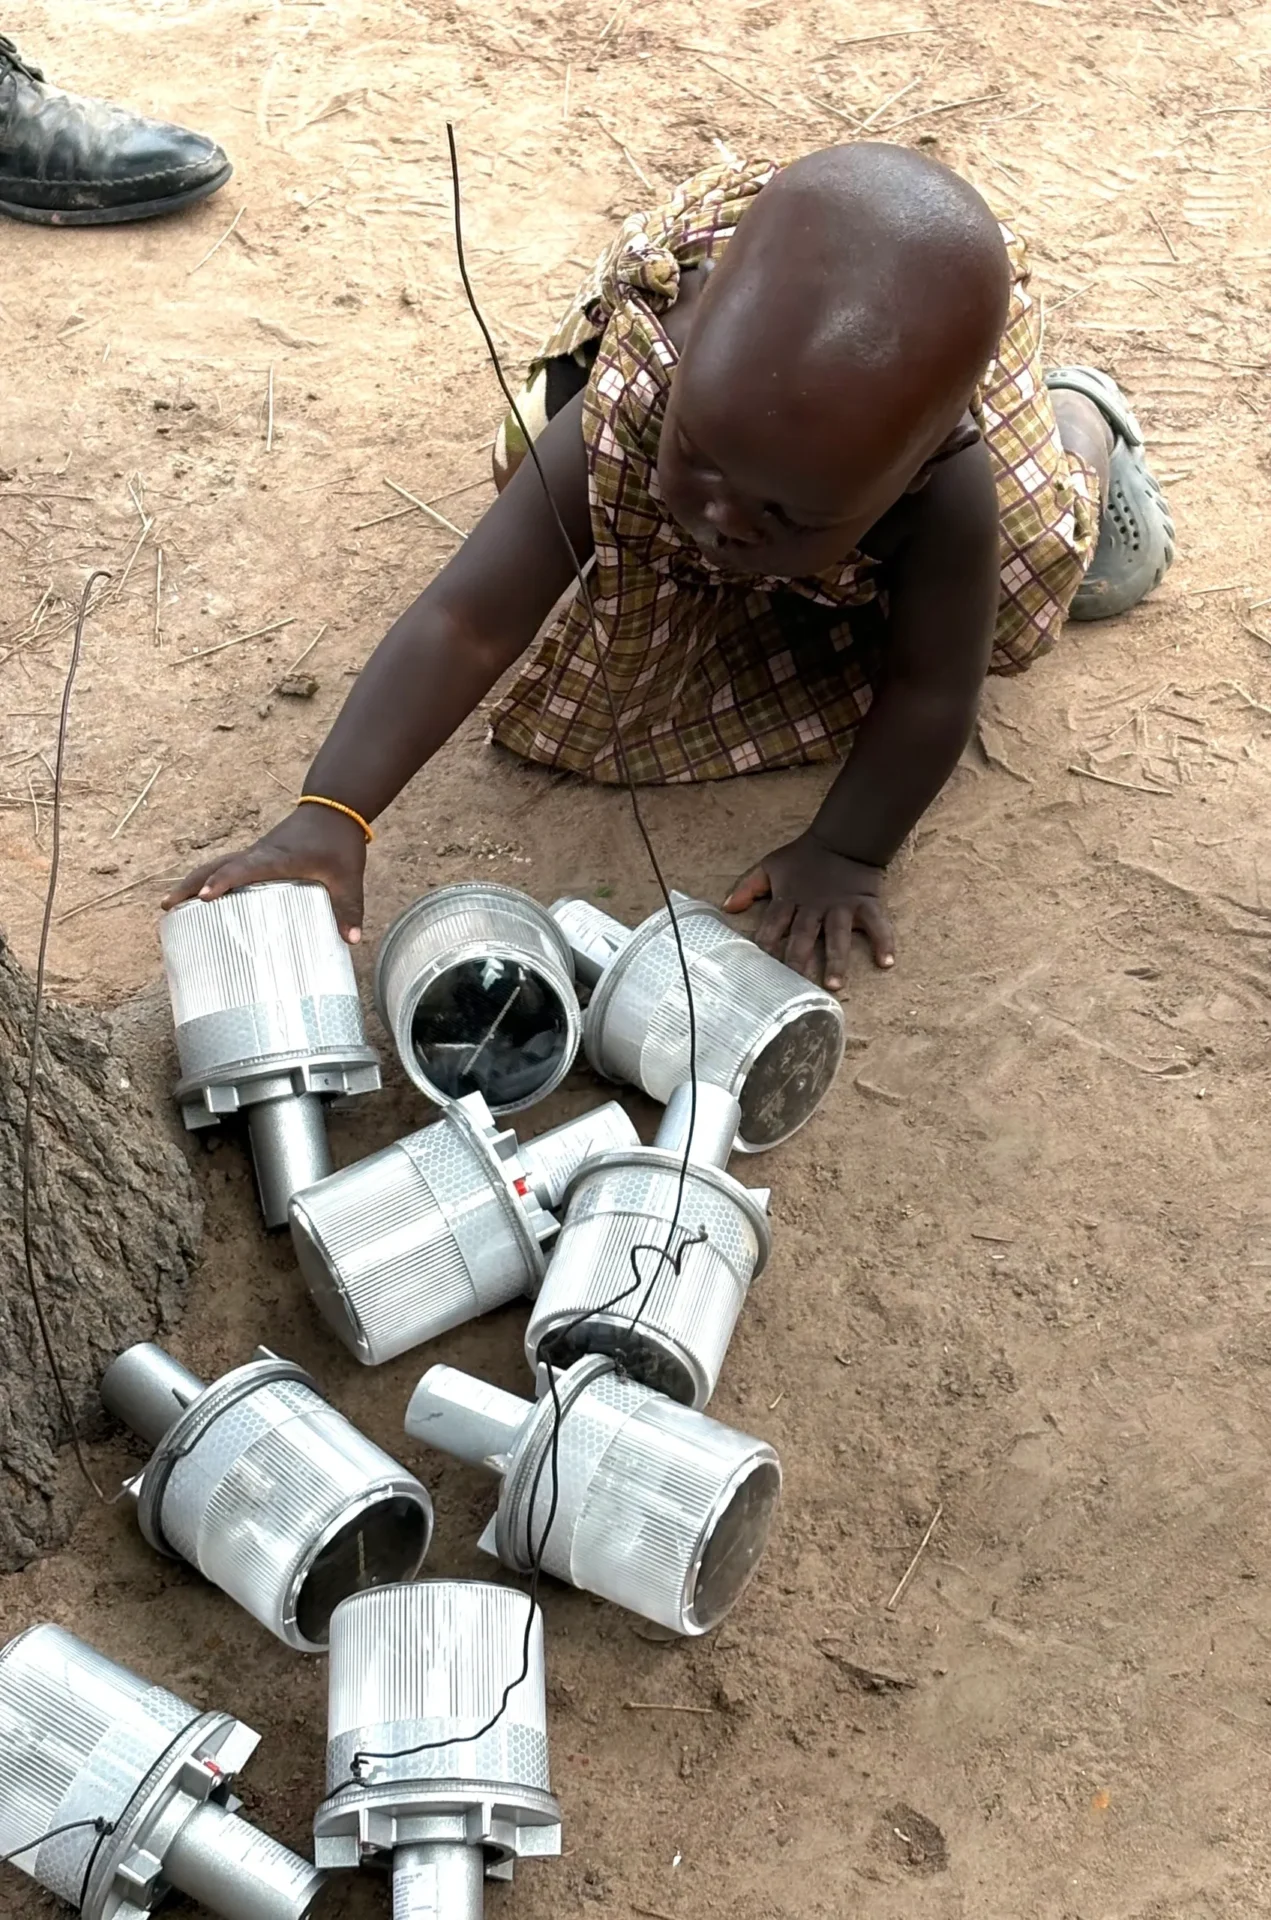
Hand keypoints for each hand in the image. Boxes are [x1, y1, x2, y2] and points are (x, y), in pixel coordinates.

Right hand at [161, 805, 368, 943]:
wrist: (334, 809)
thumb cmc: (339, 842)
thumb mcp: (349, 878)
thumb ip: (349, 908)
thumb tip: (351, 941)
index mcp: (278, 858)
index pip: (245, 869)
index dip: (224, 882)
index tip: (203, 897)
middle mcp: (259, 854)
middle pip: (216, 866)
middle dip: (189, 885)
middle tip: (166, 907)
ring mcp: (254, 854)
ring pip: (215, 865)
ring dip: (191, 881)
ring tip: (168, 906)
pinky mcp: (256, 856)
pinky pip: (225, 867)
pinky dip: (207, 879)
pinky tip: (197, 899)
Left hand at [724, 832, 894, 988]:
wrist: (843, 837)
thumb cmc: (804, 857)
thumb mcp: (771, 866)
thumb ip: (748, 886)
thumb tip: (726, 908)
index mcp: (789, 898)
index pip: (773, 925)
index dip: (765, 946)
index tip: (758, 970)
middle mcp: (814, 906)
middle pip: (803, 935)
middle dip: (797, 959)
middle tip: (793, 986)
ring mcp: (842, 906)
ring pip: (837, 936)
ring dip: (836, 960)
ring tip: (833, 984)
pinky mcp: (866, 903)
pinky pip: (878, 924)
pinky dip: (884, 941)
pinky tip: (886, 962)